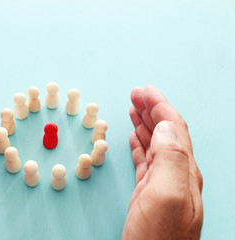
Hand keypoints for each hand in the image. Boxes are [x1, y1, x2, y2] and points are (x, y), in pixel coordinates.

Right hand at [122, 86, 202, 238]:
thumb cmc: (158, 238)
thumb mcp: (167, 195)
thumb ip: (171, 158)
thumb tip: (165, 127)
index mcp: (183, 171)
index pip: (174, 129)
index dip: (160, 106)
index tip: (145, 90)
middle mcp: (177, 175)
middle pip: (166, 132)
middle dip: (152, 110)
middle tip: (136, 94)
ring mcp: (163, 185)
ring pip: (156, 144)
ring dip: (146, 124)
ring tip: (134, 110)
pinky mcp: (149, 194)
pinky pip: (147, 161)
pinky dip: (140, 145)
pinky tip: (135, 137)